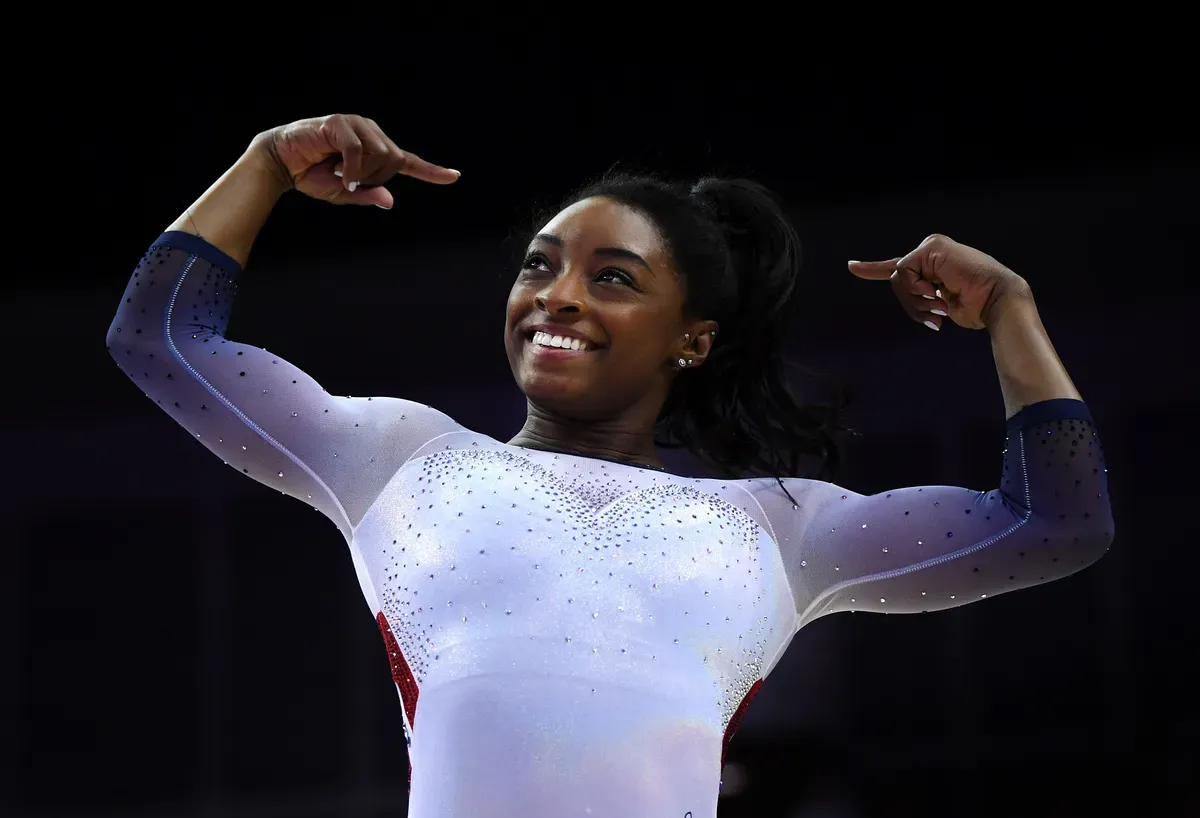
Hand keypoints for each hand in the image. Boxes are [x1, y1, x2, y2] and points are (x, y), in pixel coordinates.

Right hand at [251, 114, 459, 208]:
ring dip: (361, 172)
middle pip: (395, 160)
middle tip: (349, 179)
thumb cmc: (312, 176)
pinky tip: (337, 172)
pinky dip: (350, 168)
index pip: (408, 162)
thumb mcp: (344, 193)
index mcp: (375, 150)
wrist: (281, 163)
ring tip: (338, 170)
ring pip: (381, 155)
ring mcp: (357, 124)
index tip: (454, 176)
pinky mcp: (340, 123)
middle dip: (375, 177)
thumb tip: (390, 201)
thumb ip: (367, 194)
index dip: (431, 171)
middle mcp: (370, 133)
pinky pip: (358, 150)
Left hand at [848, 234, 1030, 329]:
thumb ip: (921, 297)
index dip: (873, 269)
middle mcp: (931, 251)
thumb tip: (914, 300)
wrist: (997, 301)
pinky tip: (938, 292)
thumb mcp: (939, 304)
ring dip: (916, 301)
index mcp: (933, 265)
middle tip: (935, 314)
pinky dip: (917, 289)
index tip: (852, 267)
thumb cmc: (976, 307)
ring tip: (940, 306)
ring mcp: (931, 247)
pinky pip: (903, 273)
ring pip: (898, 278)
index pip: (899, 268)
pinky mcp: (931, 247)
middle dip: (911, 304)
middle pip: (897, 280)